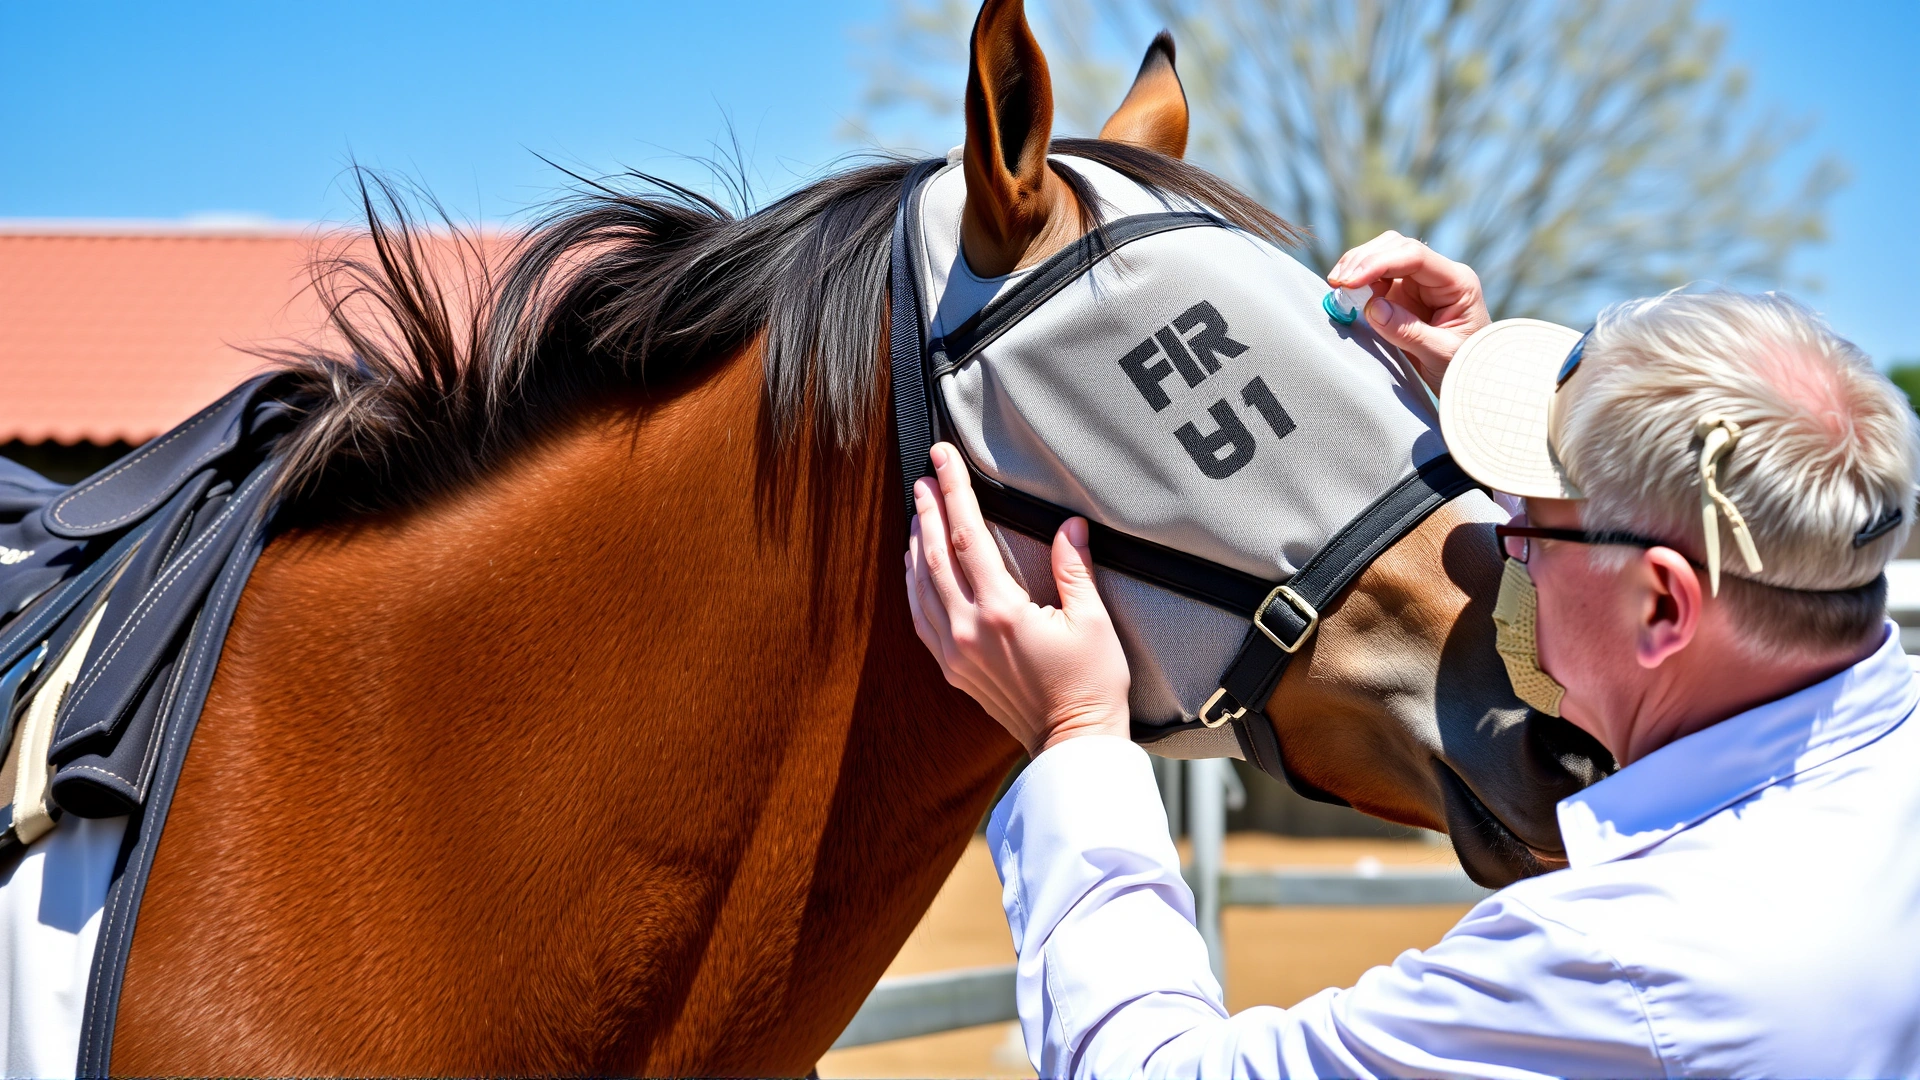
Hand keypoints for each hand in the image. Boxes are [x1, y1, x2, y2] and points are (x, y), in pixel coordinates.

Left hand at [904, 443, 1131, 756]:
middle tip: (925, 476)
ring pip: (920, 585)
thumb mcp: (1093, 621)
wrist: (1073, 743)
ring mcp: (956, 652)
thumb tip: (1070, 525)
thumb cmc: (1091, 685)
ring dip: (916, 543)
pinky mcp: (953, 669)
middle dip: (928, 509)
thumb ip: (1075, 568)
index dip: (955, 491)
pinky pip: (922, 617)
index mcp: (1002, 612)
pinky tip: (917, 566)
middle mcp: (969, 630)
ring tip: (919, 511)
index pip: (967, 536)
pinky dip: (914, 584)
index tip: (944, 458)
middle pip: (934, 555)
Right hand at [1329, 231, 1490, 392]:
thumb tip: (1372, 307)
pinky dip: (1359, 280)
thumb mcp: (1440, 354)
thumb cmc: (1464, 366)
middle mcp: (1438, 275)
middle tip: (1337, 284)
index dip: (1379, 263)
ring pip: (1384, 254)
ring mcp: (1420, 282)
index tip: (1350, 282)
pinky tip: (1345, 293)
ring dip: (1358, 266)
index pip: (1415, 256)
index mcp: (1457, 282)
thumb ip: (1407, 331)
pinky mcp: (1403, 294)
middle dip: (1364, 260)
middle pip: (1397, 246)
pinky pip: (1377, 276)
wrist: (1468, 380)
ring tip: (1337, 288)